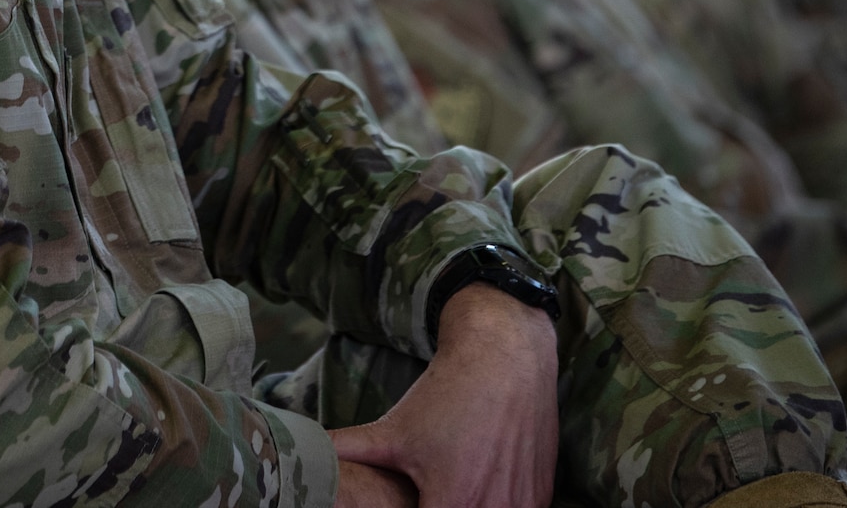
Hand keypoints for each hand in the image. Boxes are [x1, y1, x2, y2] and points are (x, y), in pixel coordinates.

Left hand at [330, 283, 559, 507]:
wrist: (506, 354)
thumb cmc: (447, 393)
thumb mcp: (395, 429)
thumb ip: (349, 450)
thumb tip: (304, 453)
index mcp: (452, 503)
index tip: (412, 504)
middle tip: (427, 496)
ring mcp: (524, 503)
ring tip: (454, 489)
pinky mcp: (542, 493)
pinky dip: (499, 506)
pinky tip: (482, 487)